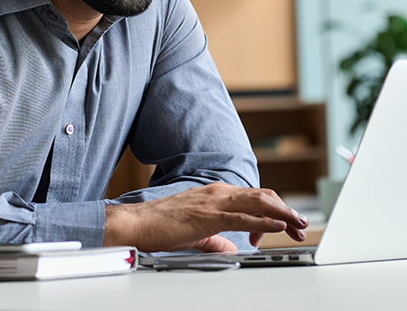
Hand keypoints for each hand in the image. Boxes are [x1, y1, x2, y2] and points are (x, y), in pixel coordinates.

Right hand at [103, 182, 307, 251]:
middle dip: (285, 210)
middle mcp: (218, 192)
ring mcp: (214, 201)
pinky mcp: (209, 216)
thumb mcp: (197, 233)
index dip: (274, 210)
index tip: (284, 227)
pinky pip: (243, 216)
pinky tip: (279, 226)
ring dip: (282, 213)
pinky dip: (265, 220)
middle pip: (262, 196)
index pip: (253, 197)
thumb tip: (232, 248)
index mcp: (216, 194)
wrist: (139, 223)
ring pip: (257, 202)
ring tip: (299, 223)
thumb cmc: (163, 226)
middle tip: (301, 224)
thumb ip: (217, 239)